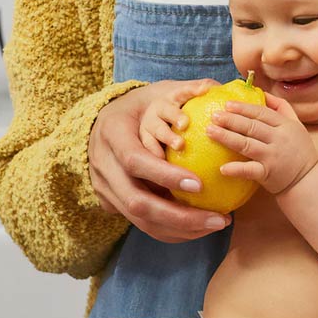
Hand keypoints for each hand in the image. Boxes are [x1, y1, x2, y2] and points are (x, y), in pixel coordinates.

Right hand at [89, 80, 230, 242]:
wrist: (98, 126)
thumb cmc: (136, 108)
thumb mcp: (152, 94)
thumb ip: (182, 92)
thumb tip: (219, 86)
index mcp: (111, 136)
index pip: (134, 160)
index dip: (164, 175)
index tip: (200, 183)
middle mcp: (104, 168)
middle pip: (137, 201)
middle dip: (179, 216)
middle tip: (218, 218)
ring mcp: (105, 190)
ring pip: (140, 219)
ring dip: (181, 228)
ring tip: (216, 224)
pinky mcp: (112, 204)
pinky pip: (143, 225)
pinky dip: (172, 231)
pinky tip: (200, 228)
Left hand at [207, 94, 317, 194]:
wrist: (308, 180)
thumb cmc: (299, 151)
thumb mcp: (296, 125)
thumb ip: (282, 108)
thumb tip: (262, 92)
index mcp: (285, 125)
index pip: (262, 113)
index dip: (244, 108)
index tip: (227, 104)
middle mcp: (279, 139)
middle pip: (252, 126)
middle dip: (231, 120)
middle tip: (214, 115)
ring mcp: (273, 156)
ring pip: (247, 144)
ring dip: (227, 137)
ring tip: (210, 131)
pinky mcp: (268, 174)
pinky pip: (250, 170)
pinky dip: (236, 169)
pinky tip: (222, 168)